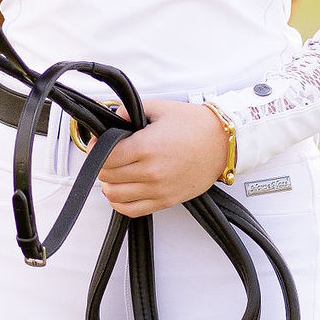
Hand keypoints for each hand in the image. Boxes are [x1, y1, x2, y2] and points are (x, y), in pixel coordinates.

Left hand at [95, 99, 229, 217]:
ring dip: (108, 184)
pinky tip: (120, 192)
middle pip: (108, 175)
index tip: (99, 144)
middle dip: (103, 164)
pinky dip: (119, 203)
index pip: (106, 156)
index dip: (97, 149)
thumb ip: (131, 112)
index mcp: (147, 147)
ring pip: (115, 195)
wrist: (222, 143)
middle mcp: (151, 171)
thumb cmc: (196, 126)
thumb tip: (114, 117)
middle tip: (107, 156)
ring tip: (113, 174)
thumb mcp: (160, 108)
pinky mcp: (165, 200)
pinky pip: (132, 210)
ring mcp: (158, 189)